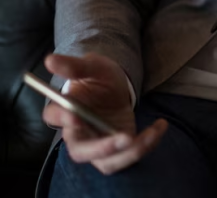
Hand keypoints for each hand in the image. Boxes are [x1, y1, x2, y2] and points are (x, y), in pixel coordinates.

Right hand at [43, 53, 167, 174]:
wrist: (116, 85)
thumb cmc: (99, 76)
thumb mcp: (92, 66)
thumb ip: (74, 65)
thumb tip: (50, 59)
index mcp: (66, 110)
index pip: (55, 117)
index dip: (62, 118)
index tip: (74, 114)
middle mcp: (79, 133)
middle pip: (80, 151)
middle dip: (101, 149)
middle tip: (124, 137)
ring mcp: (98, 145)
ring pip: (107, 162)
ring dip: (129, 153)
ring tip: (150, 133)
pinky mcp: (116, 149)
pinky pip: (128, 156)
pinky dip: (146, 145)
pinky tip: (160, 126)